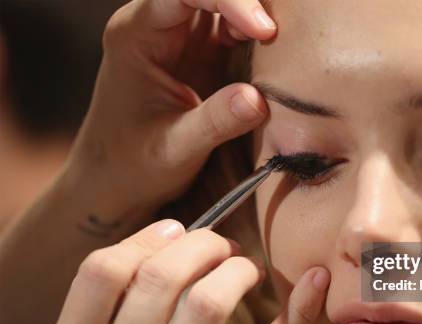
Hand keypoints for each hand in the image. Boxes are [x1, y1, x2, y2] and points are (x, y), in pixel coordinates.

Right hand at [39, 220, 329, 323]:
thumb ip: (101, 313)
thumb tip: (168, 237)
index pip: (102, 272)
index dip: (144, 239)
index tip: (172, 232)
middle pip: (159, 279)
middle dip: (198, 244)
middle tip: (216, 245)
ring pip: (208, 304)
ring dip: (233, 268)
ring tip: (241, 265)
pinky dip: (297, 313)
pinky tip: (315, 282)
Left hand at [61, 0, 276, 216]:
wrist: (115, 180)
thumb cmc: (133, 164)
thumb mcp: (175, 148)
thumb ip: (215, 122)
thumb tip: (259, 99)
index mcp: (136, 35)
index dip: (229, 0)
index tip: (264, 31)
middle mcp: (156, 25)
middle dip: (247, 3)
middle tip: (278, 32)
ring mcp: (180, 38)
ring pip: (223, 3)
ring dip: (253, 16)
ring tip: (280, 42)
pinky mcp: (200, 54)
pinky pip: (232, 27)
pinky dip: (254, 34)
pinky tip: (270, 52)